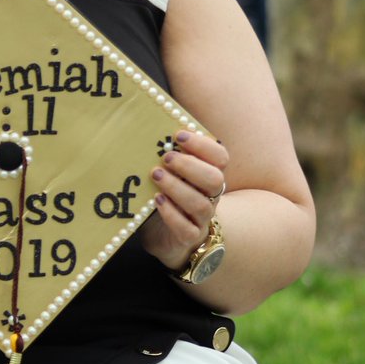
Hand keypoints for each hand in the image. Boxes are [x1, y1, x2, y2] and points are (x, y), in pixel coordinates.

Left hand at [141, 130, 227, 273]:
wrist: (163, 236)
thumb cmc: (165, 196)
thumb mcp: (167, 173)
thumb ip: (164, 154)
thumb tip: (144, 126)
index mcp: (207, 175)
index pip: (220, 156)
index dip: (202, 144)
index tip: (178, 136)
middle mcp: (210, 196)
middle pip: (215, 179)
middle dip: (190, 166)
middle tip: (166, 158)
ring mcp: (201, 219)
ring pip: (201, 204)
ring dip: (177, 187)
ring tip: (156, 175)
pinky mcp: (189, 237)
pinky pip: (187, 228)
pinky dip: (172, 214)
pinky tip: (157, 200)